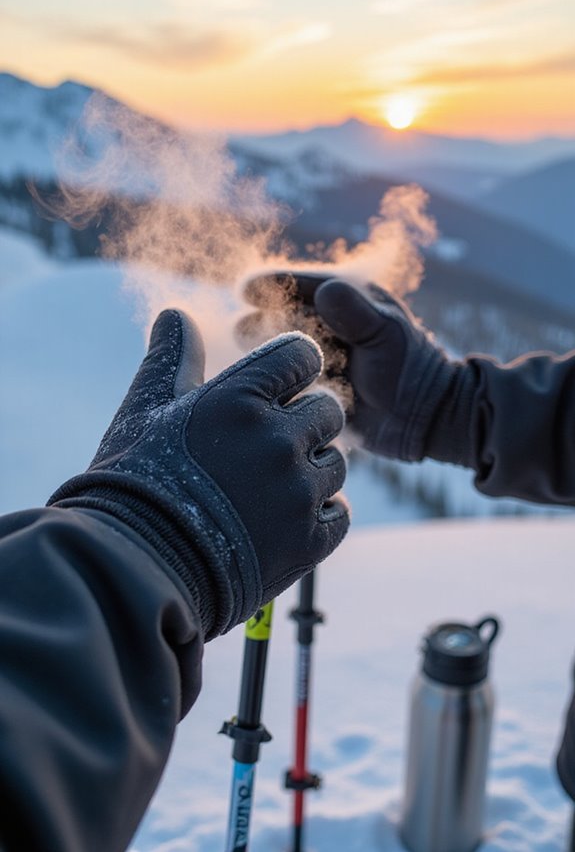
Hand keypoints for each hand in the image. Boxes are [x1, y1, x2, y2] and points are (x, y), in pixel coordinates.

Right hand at [49, 309, 348, 638]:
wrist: (135, 570)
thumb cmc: (134, 482)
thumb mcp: (146, 411)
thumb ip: (172, 358)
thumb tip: (175, 313)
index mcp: (241, 398)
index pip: (303, 355)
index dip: (293, 368)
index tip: (278, 387)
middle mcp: (278, 439)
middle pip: (329, 409)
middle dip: (306, 420)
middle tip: (270, 444)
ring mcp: (297, 492)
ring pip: (336, 462)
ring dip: (311, 469)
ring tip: (267, 490)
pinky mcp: (308, 541)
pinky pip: (340, 512)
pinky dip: (320, 514)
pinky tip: (283, 520)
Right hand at [238, 273, 472, 462]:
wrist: (423, 419)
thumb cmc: (412, 368)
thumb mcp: (386, 334)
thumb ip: (356, 313)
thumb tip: (325, 291)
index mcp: (347, 300)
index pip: (302, 284)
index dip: (272, 284)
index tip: (245, 290)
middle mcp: (329, 326)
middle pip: (283, 315)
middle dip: (263, 320)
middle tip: (244, 331)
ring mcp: (320, 357)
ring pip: (281, 347)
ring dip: (268, 350)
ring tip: (257, 358)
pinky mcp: (314, 387)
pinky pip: (288, 380)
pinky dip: (278, 380)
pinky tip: (267, 387)